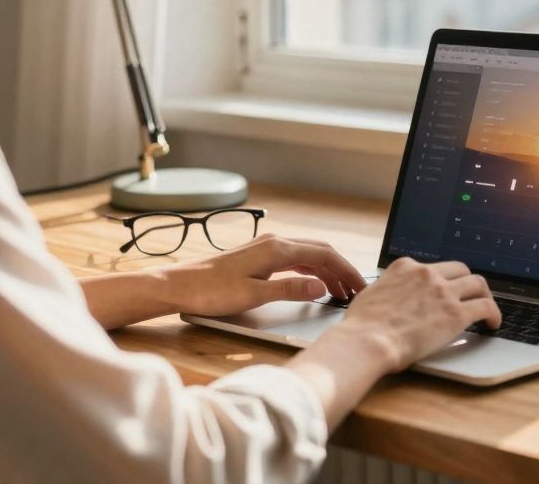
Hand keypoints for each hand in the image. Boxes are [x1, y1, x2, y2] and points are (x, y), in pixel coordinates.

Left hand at [157, 233, 367, 316]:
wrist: (178, 285)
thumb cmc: (210, 292)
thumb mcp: (253, 295)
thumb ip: (290, 290)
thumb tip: (321, 287)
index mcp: (277, 249)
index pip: (324, 255)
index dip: (346, 271)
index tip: (359, 288)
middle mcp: (274, 242)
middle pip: (320, 251)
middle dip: (341, 270)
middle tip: (356, 292)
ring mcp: (266, 248)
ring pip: (308, 254)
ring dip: (327, 271)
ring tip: (340, 292)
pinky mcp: (258, 256)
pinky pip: (294, 259)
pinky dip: (310, 270)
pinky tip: (314, 284)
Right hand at [338, 257, 501, 370]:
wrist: (368, 340)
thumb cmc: (362, 325)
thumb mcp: (371, 294)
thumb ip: (387, 289)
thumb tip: (389, 296)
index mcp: (405, 267)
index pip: (432, 267)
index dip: (441, 279)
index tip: (444, 290)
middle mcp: (427, 273)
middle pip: (460, 270)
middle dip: (466, 283)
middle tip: (469, 296)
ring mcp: (443, 292)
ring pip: (478, 284)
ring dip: (484, 295)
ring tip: (486, 308)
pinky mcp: (456, 313)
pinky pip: (485, 307)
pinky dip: (493, 313)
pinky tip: (493, 323)